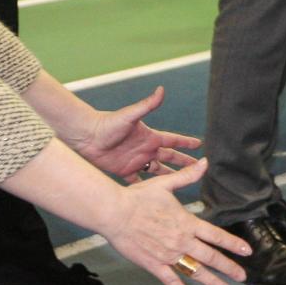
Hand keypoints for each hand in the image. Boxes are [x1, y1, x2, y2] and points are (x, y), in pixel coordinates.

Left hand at [73, 87, 201, 181]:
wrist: (86, 136)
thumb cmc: (107, 124)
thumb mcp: (130, 115)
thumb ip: (147, 104)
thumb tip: (161, 90)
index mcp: (150, 136)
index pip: (173, 140)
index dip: (186, 142)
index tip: (199, 144)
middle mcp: (145, 149)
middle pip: (169, 157)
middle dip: (183, 162)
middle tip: (197, 168)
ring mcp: (135, 160)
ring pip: (157, 171)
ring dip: (168, 176)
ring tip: (180, 183)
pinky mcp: (123, 170)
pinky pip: (137, 181)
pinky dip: (145, 187)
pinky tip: (151, 194)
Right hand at [104, 159, 250, 284]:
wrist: (115, 213)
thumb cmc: (138, 197)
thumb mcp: (165, 184)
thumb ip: (187, 177)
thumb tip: (205, 162)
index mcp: (187, 222)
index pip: (216, 235)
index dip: (233, 243)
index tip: (247, 251)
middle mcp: (182, 241)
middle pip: (211, 257)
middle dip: (229, 267)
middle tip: (244, 277)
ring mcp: (168, 254)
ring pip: (195, 271)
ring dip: (212, 281)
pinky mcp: (154, 264)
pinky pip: (170, 280)